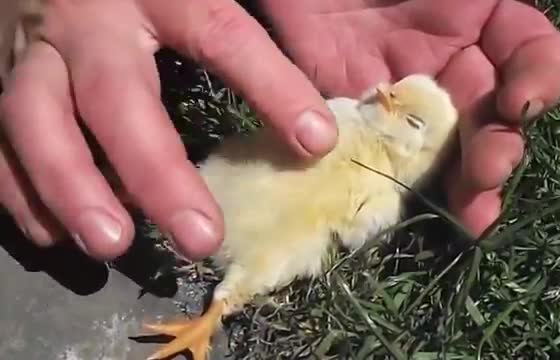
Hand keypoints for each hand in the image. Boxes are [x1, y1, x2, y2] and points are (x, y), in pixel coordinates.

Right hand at [0, 0, 337, 260]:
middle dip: (157, 173)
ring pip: (34, 120)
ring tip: (112, 244)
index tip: (316, 141)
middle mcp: (88, 20)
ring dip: (71, 189)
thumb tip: (315, 95)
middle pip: (116, 97)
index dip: (271, 87)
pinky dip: (19, 189)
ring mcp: (32, 49)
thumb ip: (244, 20)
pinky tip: (54, 233)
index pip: (221, 34)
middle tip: (199, 238)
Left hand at [260, 0, 559, 235]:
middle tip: (486, 174)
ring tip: (471, 214)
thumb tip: (514, 67)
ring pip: (445, 150)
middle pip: (489, 117)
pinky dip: (400, 187)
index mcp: (473, 19)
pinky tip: (413, 208)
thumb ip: (476, 5)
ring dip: (464, 185)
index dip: (538, 77)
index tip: (521, 103)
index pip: (527, 51)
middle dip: (497, 150)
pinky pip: (386, 160)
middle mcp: (445, 64)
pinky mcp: (357, 123)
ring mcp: (401, 99)